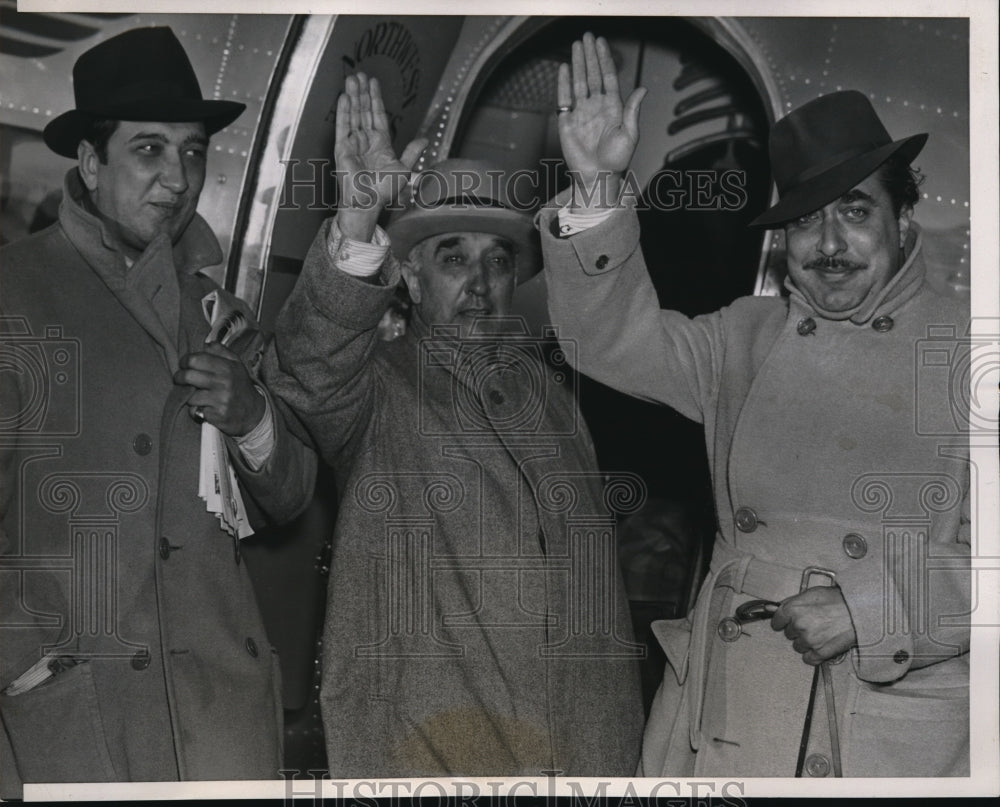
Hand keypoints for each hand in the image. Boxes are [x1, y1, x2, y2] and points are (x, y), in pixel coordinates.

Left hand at [174, 342, 265, 436]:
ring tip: (199, 396)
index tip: (184, 365)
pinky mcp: (217, 415)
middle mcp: (224, 382)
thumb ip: (221, 351)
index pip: (195, 359)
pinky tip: (205, 408)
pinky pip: (195, 411)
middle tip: (180, 379)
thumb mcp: (236, 365)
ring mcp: (221, 399)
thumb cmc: (240, 387)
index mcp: (227, 367)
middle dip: (179, 378)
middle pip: (188, 376)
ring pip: (190, 395)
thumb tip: (205, 343)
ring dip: (191, 396)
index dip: (185, 361)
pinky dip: (197, 410)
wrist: (253, 413)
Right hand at [335, 72, 426, 240]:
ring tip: (352, 79)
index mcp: (380, 144)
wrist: (369, 203)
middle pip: (364, 111)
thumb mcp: (404, 169)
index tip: (373, 82)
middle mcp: (366, 141)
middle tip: (360, 74)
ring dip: (353, 97)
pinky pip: (343, 126)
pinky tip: (344, 97)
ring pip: (353, 115)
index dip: (376, 99)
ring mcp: (353, 143)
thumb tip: (425, 139)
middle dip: (362, 93)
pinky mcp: (342, 148)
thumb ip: (413, 152)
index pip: (377, 116)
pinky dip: (343, 112)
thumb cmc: (385, 191)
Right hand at [557, 32, 646, 209]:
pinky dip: (563, 83)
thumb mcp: (630, 135)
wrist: (598, 176)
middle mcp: (597, 106)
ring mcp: (581, 112)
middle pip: (592, 74)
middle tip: (586, 37)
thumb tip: (642, 89)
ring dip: (578, 63)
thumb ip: (633, 111)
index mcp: (613, 107)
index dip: (604, 59)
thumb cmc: (616, 160)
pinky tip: (564, 68)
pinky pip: (564, 98)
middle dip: (590, 55)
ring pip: (579, 82)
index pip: (608, 77)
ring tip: (576, 46)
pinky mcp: (567, 121)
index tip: (601, 43)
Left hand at [771, 586, 856, 665]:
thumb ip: (791, 602)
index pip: (777, 621)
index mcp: (792, 609)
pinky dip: (813, 655)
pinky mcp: (820, 652)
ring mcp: (808, 640)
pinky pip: (808, 659)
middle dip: (797, 630)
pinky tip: (821, 646)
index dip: (783, 622)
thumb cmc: (836, 600)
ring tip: (820, 633)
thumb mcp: (810, 594)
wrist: (858, 611)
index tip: (787, 623)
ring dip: (805, 642)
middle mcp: (798, 625)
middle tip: (812, 624)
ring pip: (798, 646)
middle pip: (789, 634)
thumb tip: (773, 607)